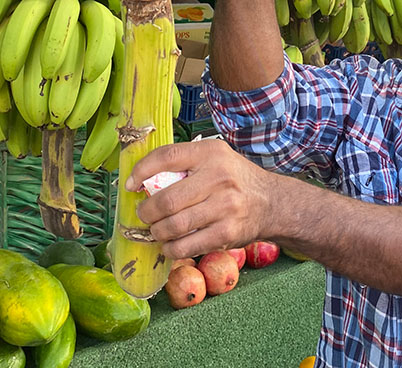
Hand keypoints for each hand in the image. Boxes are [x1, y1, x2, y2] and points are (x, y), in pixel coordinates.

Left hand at [126, 139, 276, 258]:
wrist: (271, 202)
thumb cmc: (234, 179)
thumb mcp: (215, 158)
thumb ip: (184, 164)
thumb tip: (142, 180)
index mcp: (210, 153)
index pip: (167, 156)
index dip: (142, 171)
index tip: (131, 185)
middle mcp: (219, 177)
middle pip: (166, 199)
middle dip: (147, 211)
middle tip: (144, 214)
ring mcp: (224, 207)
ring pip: (173, 226)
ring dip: (157, 232)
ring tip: (157, 230)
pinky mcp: (226, 233)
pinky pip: (186, 246)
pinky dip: (171, 249)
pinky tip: (170, 245)